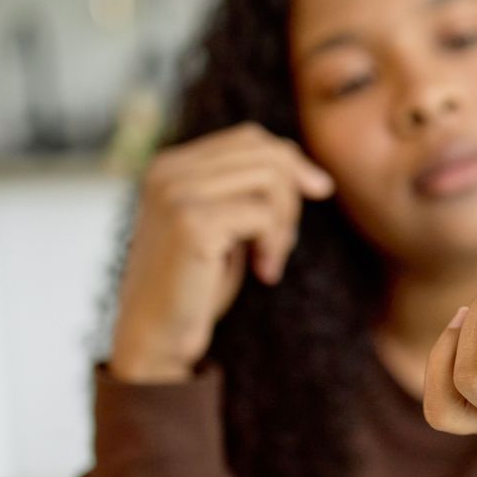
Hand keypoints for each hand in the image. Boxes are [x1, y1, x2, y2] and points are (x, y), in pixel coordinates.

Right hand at [109, 122, 334, 382]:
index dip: (292, 161)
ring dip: (285, 224)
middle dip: (292, 198)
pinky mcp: (191, 223)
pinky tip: (264, 272)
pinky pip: (263, 214)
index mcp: (171, 165)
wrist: (156, 338)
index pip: (250, 138)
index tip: (319, 191)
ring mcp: (176, 193)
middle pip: (266, 153)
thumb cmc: (194, 287)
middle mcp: (168, 171)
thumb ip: (244, 191)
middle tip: (285, 243)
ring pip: (270, 179)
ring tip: (271, 259)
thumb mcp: (223, 227)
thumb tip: (301, 164)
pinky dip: (275, 245)